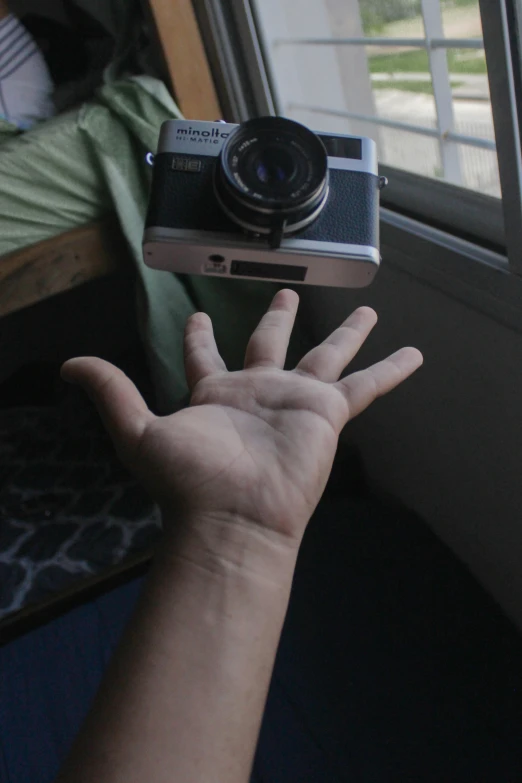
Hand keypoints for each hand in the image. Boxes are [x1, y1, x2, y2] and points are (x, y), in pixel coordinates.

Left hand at [61, 290, 421, 548]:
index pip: (206, 357)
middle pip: (271, 344)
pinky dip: (390, 370)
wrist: (233, 518)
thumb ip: (111, 393)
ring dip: (347, 336)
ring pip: (328, 355)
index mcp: (216, 395)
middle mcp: (259, 392)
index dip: (200, 337)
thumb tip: (67, 365)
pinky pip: (367, 385)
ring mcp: (296, 400)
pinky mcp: (328, 413)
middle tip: (282, 294)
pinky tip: (413, 353)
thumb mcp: (139, 432)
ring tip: (368, 311)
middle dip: (276, 319)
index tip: (196, 316)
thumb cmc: (188, 480)